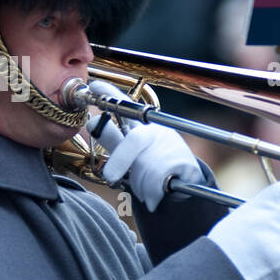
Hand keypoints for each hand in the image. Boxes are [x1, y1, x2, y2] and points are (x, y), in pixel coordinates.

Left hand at [91, 81, 206, 211]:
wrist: (186, 183)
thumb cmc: (154, 165)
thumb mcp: (132, 152)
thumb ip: (113, 139)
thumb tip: (92, 122)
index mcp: (142, 126)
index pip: (126, 105)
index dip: (111, 94)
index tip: (96, 85)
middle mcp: (157, 131)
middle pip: (136, 141)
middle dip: (121, 160)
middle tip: (110, 176)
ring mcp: (173, 145)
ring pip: (146, 166)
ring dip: (140, 184)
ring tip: (144, 187)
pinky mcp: (185, 162)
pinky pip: (159, 180)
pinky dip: (152, 192)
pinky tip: (155, 195)